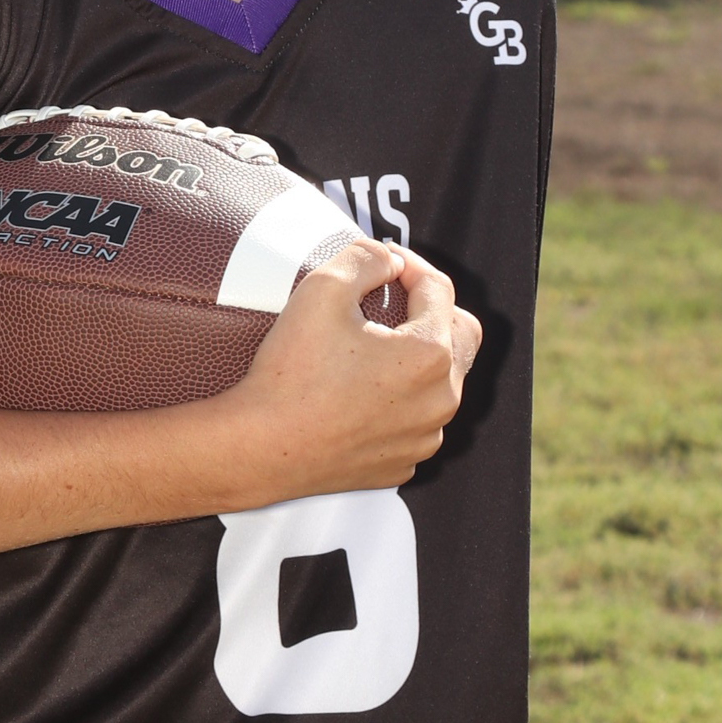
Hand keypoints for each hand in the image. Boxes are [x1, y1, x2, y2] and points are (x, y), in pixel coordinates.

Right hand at [222, 239, 480, 507]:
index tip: (384, 263)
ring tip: (377, 347)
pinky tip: (364, 392)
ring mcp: (424, 437)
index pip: (438, 289)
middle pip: (461, 335)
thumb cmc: (290, 375)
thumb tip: (388, 260)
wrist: (260, 450)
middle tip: (395, 300)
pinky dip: (401, 401)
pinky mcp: (402, 464)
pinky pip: (416, 422)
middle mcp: (440, 400)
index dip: (410, 265)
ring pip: (441, 382)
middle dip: (432, 310)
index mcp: (430, 353)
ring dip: (419, 358)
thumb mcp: (321, 291)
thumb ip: (365, 258)